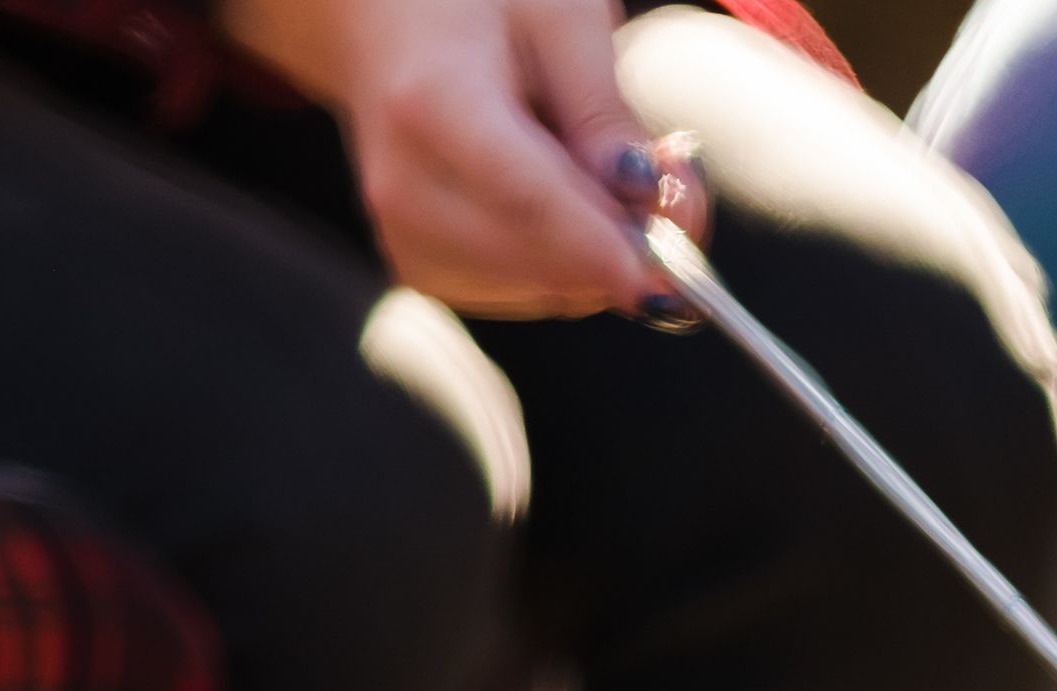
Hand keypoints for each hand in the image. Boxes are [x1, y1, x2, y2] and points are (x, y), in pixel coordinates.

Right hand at [220, 0, 671, 315]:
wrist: (380, 21)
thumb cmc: (475, 4)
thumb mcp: (560, 20)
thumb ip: (606, 114)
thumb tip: (654, 208)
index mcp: (431, 106)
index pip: (532, 204)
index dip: (611, 252)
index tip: (677, 281)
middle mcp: (404, 187)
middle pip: (546, 265)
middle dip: (627, 246)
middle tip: (670, 176)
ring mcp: (404, 236)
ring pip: (549, 292)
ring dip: (604, 256)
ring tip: (607, 170)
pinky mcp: (422, 266)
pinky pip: (531, 295)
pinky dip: (571, 265)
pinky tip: (569, 202)